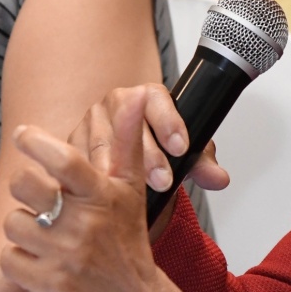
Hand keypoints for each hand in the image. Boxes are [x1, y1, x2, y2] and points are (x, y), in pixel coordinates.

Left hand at [0, 89, 203, 291]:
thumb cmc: (126, 238)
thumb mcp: (131, 186)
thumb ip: (127, 139)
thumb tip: (135, 93)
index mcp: (101, 195)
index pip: (63, 160)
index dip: (37, 142)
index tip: (23, 133)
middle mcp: (83, 225)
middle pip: (23, 185)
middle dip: (24, 187)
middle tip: (39, 197)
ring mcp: (64, 256)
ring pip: (13, 223)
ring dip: (24, 229)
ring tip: (47, 235)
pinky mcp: (47, 285)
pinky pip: (8, 260)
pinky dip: (19, 261)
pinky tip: (41, 261)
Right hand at [68, 84, 230, 206]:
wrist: (127, 160)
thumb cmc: (157, 150)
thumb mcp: (183, 156)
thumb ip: (202, 164)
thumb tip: (218, 178)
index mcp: (145, 96)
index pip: (154, 98)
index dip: (168, 122)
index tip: (180, 147)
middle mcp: (114, 103)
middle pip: (127, 121)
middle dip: (148, 155)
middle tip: (163, 181)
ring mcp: (90, 121)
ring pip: (102, 143)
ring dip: (120, 170)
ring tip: (135, 192)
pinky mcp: (72, 143)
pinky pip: (79, 159)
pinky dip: (94, 178)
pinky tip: (104, 195)